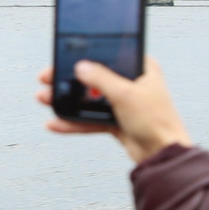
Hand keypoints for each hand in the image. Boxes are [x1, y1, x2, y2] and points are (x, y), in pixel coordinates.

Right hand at [33, 55, 193, 163]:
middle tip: (48, 78)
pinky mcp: (117, 121)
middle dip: (69, 80)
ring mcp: (124, 103)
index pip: (111, 55)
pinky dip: (74, 121)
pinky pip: (91, 118)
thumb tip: (82, 67)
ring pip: (90, 98)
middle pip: (95, 77)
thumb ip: (101, 79)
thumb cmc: (157, 122)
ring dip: (68, 100)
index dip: (88, 54)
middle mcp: (133, 83)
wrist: (163, 154)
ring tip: (45, 98)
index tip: (66, 55)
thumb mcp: (126, 94)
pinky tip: (56, 122)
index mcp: (143, 68)